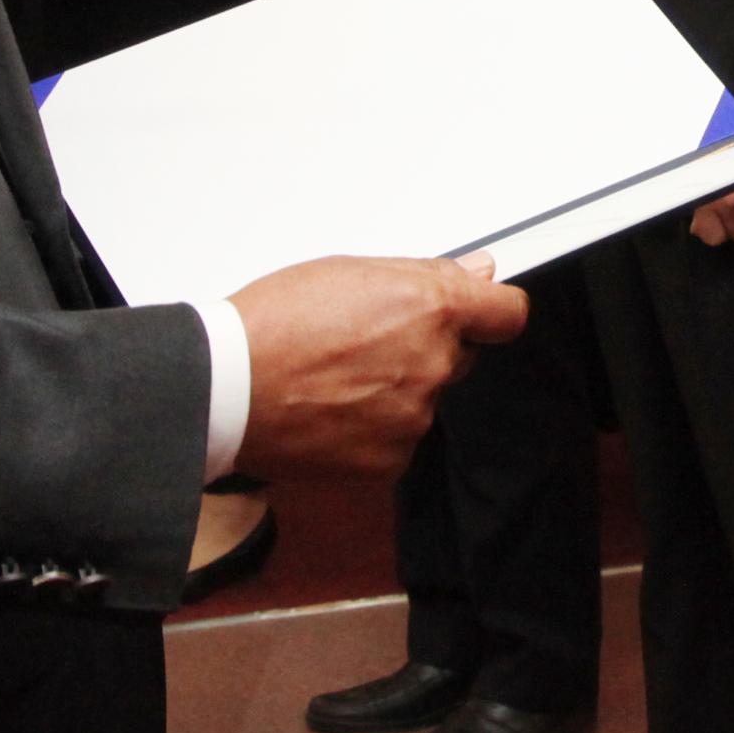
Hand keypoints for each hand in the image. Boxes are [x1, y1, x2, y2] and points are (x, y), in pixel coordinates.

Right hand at [227, 255, 527, 474]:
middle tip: (366, 340)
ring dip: (395, 390)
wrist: (227, 388)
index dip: (492, 311)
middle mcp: (433, 365)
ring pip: (423, 400)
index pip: (506, 314)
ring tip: (334, 376)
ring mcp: (413, 418)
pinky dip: (373, 429)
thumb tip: (477, 273)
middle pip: (458, 356)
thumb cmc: (274, 323)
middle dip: (426, 348)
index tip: (481, 313)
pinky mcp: (390, 461)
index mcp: (432, 309)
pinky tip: (331, 410)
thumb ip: (425, 275)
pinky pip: (397, 440)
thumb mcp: (350, 270)